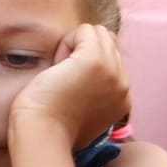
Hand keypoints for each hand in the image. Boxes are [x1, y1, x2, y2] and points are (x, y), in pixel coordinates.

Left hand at [10, 25, 130, 155]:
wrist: (42, 135)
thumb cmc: (51, 127)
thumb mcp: (82, 112)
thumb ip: (94, 93)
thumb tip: (84, 70)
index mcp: (123, 98)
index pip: (112, 59)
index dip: (87, 66)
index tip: (71, 91)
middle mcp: (124, 85)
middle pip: (108, 42)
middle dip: (82, 53)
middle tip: (63, 80)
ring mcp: (113, 72)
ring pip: (98, 33)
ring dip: (75, 47)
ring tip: (61, 73)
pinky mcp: (95, 61)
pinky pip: (85, 30)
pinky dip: (66, 43)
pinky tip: (57, 67)